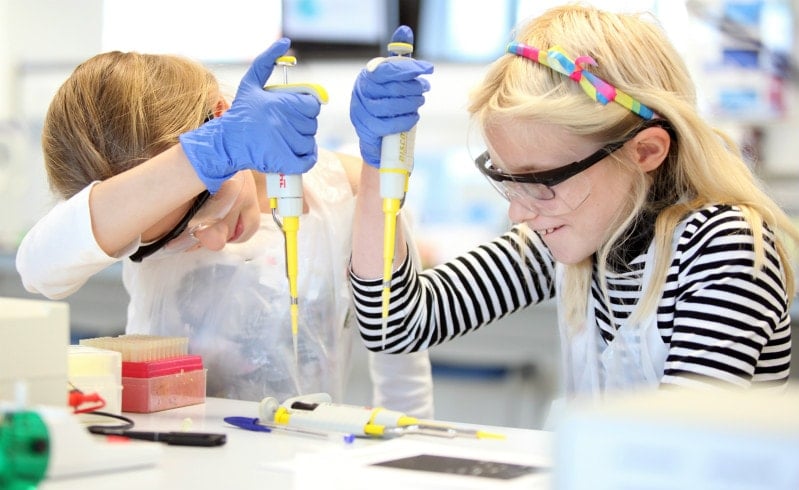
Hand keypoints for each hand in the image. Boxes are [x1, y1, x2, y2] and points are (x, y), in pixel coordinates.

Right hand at [179, 38, 321, 192]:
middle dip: (301, 125)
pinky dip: (306, 157)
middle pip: (312, 124)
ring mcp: (285, 143)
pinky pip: (309, 159)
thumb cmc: (240, 113)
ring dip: (301, 141)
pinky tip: (293, 152)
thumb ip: (267, 61)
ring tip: (283, 139)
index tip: (292, 112)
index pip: (312, 105)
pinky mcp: (285, 161)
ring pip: (310, 141)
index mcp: (280, 102)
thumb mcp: (251, 83)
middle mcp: (284, 122)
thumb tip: (285, 42)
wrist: (226, 143)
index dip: (305, 108)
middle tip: (284, 126)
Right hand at [350, 26, 432, 167]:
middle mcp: (361, 92)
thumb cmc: (386, 102)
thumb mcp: (392, 79)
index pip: (389, 69)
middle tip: (425, 88)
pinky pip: (390, 124)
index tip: (427, 69)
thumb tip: (405, 30)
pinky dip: (407, 119)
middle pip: (393, 88)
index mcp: (367, 76)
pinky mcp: (367, 129)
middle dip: (415, 88)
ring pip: (392, 106)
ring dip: (412, 104)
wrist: (376, 136)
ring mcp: (362, 112)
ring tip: (420, 102)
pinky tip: (413, 116)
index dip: (410, 68)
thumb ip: (398, 56)